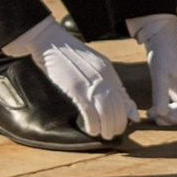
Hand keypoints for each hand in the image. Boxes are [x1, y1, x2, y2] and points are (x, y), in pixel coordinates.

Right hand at [10, 14, 138, 142]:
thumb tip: (116, 96)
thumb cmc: (70, 55)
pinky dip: (93, 125)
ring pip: (107, 113)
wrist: (50, 41)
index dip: (125, 114)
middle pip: (118, 108)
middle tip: (113, 133)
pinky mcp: (76, 89)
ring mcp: (90, 83)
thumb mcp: (93, 65)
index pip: (124, 97)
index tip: (122, 124)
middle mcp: (103, 76)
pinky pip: (91, 113)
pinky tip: (91, 130)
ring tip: (104, 134)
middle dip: (117, 124)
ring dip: (107, 128)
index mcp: (108, 70)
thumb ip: (106, 81)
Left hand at [127, 11, 176, 127]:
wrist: (161, 38)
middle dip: (172, 120)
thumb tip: (162, 114)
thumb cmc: (162, 52)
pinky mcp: (176, 87)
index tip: (160, 115)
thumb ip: (160, 94)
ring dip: (169, 116)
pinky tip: (152, 110)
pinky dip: (166, 110)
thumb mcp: (159, 73)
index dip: (176, 118)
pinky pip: (175, 105)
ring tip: (152, 115)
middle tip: (155, 118)